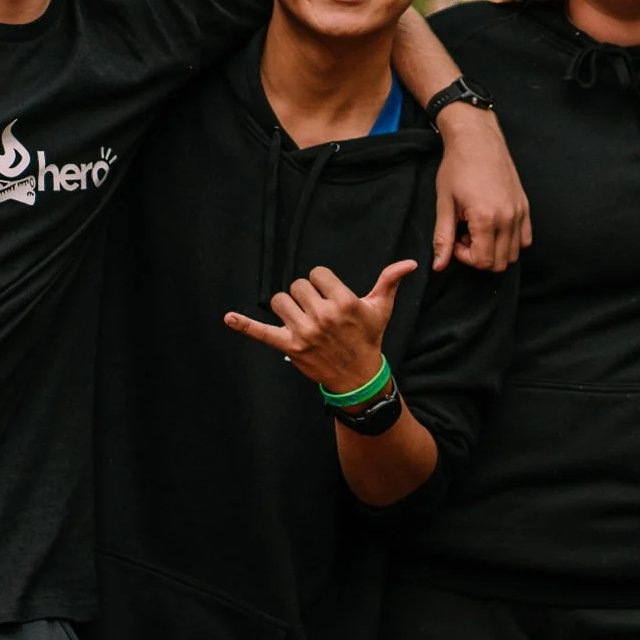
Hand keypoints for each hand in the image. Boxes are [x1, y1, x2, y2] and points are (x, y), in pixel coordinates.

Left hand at [223, 261, 413, 389]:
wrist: (359, 376)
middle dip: (306, 296)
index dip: (322, 283)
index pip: (317, 274)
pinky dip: (244, 326)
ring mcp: (304, 332)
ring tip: (302, 319)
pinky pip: (262, 333)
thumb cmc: (368, 338)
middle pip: (297, 286)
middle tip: (319, 312)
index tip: (330, 296)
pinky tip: (228, 318)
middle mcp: (323, 316)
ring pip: (280, 301)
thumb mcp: (381, 309)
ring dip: (288, 308)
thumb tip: (410, 262)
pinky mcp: (289, 346)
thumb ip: (390, 281)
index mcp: (344, 303)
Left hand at [431, 104, 530, 272]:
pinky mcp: (525, 206)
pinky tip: (494, 226)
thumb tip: (438, 266)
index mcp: (486, 219)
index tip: (455, 240)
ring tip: (479, 230)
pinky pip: (525, 239)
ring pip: (514, 254)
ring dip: (495, 250)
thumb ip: (443, 238)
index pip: (483, 261)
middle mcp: (508, 218)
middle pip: (500, 263)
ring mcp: (519, 212)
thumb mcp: (444, 203)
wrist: (476, 139)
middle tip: (465, 236)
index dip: (465, 258)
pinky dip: (511, 241)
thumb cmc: (457, 167)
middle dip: (480, 256)